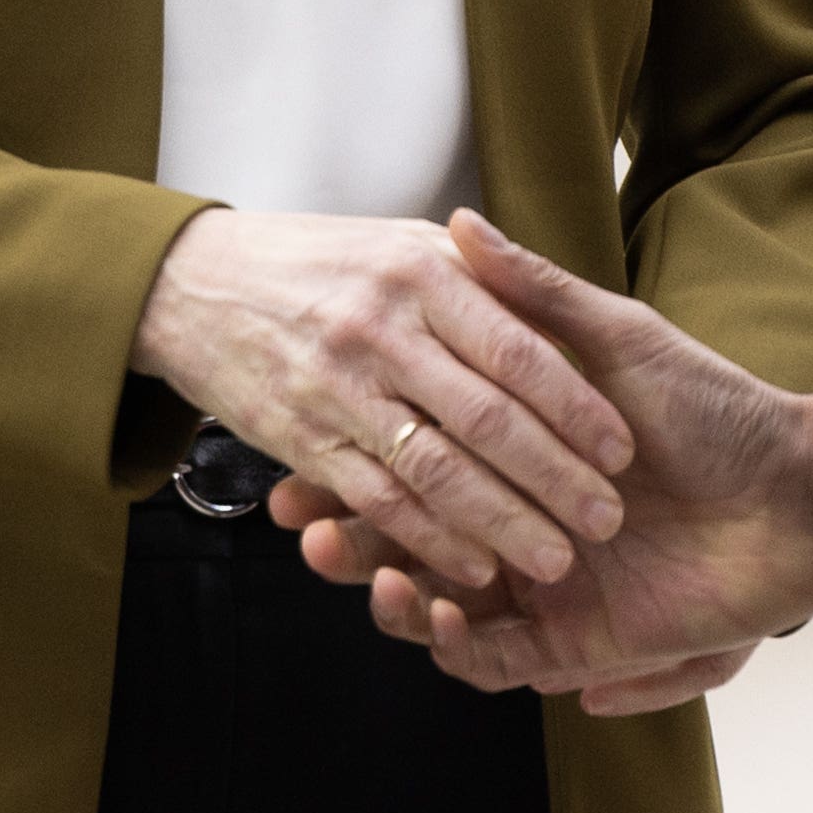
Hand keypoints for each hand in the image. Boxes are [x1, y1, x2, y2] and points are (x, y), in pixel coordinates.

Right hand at [129, 209, 628, 594]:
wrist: (189, 276)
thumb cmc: (318, 258)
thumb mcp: (404, 240)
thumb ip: (486, 271)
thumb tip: (561, 297)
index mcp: (422, 273)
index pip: (517, 349)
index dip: (573, 403)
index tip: (622, 448)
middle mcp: (382, 330)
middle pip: (486, 416)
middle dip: (553, 474)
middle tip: (608, 518)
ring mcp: (338, 388)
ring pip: (435, 470)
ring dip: (500, 522)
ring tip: (558, 560)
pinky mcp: (302, 441)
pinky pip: (377, 501)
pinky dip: (428, 541)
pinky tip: (475, 571)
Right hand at [278, 213, 812, 704]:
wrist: (792, 493)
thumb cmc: (709, 407)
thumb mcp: (615, 337)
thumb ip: (534, 296)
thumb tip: (463, 224)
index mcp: (516, 456)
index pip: (414, 454)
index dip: (350, 448)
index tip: (296, 424)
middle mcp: (515, 523)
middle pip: (405, 538)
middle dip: (342, 528)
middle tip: (294, 517)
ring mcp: (534, 589)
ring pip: (431, 602)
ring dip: (380, 584)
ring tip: (338, 561)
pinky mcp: (565, 645)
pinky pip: (487, 661)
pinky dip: (451, 640)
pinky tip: (428, 605)